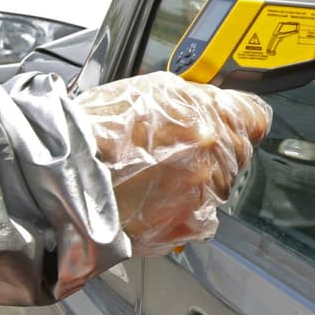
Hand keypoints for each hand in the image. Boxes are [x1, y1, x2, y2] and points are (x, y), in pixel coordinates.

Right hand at [77, 72, 271, 254]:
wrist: (61, 177)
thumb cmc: (92, 132)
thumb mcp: (148, 90)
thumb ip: (191, 99)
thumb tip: (211, 103)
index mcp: (206, 113)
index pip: (253, 117)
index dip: (240, 120)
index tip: (235, 125)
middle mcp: (211, 152)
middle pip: (236, 154)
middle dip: (212, 153)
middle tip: (173, 156)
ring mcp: (203, 191)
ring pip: (218, 187)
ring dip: (196, 185)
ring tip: (152, 180)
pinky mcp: (189, 224)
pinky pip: (200, 219)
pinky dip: (182, 214)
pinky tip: (152, 203)